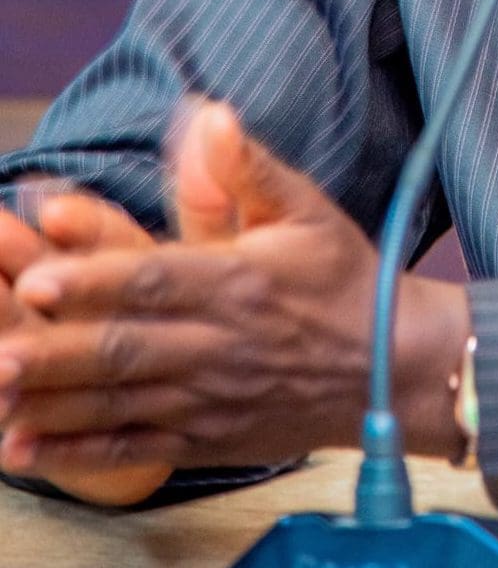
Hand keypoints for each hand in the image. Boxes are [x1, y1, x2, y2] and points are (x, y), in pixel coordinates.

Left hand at [0, 105, 468, 480]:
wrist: (391, 365)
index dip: (97, 279)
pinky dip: (76, 454)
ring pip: (119, 403)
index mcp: (242, 281)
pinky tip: (24, 449)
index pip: (157, 279)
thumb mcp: (307, 207)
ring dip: (53, 401)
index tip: (41, 278)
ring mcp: (211, 399)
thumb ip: (248, 165)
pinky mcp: (206, 439)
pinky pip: (132, 450)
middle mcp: (222, 344)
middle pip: (126, 349)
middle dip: (56, 350)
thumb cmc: (343, 277)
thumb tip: (211, 113)